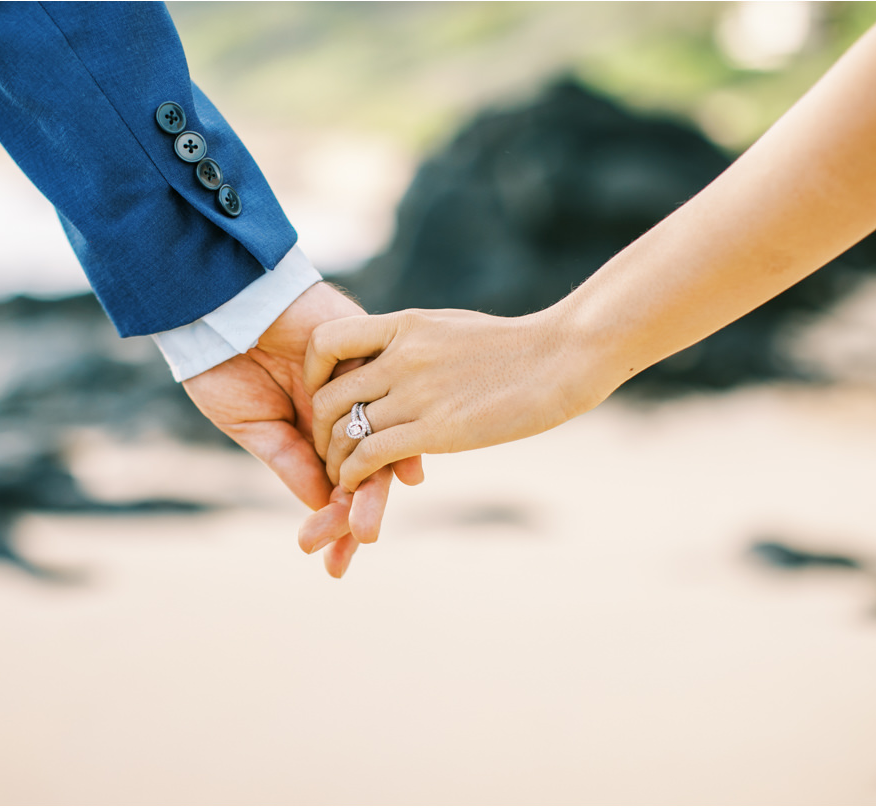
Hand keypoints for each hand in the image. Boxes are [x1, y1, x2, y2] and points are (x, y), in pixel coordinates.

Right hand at [182, 283, 394, 576]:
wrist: (216, 303)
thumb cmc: (221, 362)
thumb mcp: (251, 423)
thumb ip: (289, 462)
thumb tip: (322, 506)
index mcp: (313, 432)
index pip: (336, 485)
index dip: (336, 524)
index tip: (331, 563)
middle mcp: (342, 410)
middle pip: (366, 471)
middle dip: (361, 515)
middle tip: (358, 547)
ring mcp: (357, 382)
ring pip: (381, 441)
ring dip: (377, 489)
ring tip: (367, 526)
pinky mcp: (367, 349)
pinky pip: (390, 396)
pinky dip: (398, 435)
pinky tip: (406, 472)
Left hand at [304, 307, 613, 491]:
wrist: (563, 356)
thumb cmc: (515, 346)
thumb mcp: (451, 328)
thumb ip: (414, 341)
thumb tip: (393, 353)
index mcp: (405, 326)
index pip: (327, 339)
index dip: (313, 371)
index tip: (321, 393)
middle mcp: (403, 356)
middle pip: (329, 395)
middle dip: (319, 428)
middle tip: (327, 449)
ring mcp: (419, 392)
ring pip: (345, 430)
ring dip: (335, 458)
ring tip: (340, 474)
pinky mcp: (438, 430)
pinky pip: (370, 454)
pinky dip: (352, 473)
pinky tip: (355, 483)